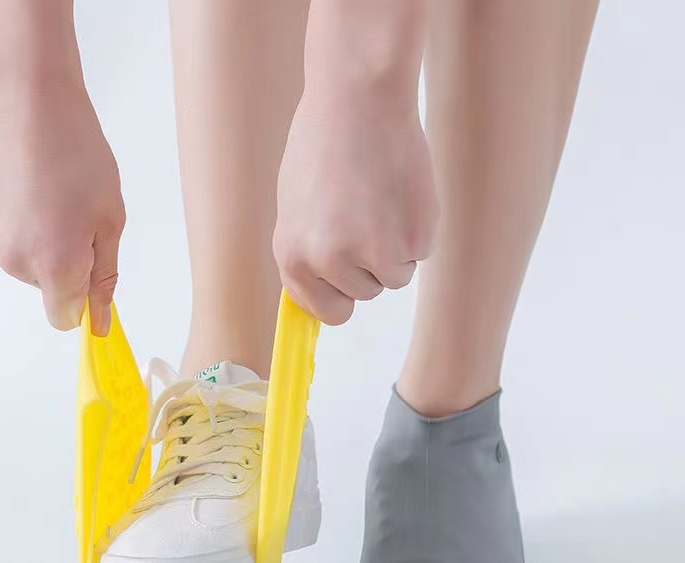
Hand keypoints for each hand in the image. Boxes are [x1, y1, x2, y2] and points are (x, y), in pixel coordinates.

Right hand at [0, 79, 124, 334]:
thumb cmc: (78, 157)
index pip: (63, 317)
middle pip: (46, 287)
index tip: (86, 271)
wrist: (28, 105)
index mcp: (56, 266)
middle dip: (63, 261)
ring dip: (36, 242)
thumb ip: (103, 279)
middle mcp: (15, 263)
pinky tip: (19, 194)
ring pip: (21, 264)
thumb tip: (99, 324)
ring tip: (45, 197)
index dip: (80, 299)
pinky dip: (10, 227)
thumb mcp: (110, 221)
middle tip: (71, 213)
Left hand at [273, 88, 437, 324]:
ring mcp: (373, 254)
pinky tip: (399, 191)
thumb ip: (309, 256)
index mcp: (294, 257)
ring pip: (395, 277)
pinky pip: (420, 253)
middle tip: (365, 216)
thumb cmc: (324, 145)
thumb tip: (322, 296)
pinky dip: (416, 229)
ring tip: (380, 199)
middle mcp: (329, 262)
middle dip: (369, 266)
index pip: (327, 311)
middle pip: (364, 294)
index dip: (341, 294)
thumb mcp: (297, 209)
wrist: (359, 100)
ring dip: (395, 248)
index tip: (350, 279)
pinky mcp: (413, 240)